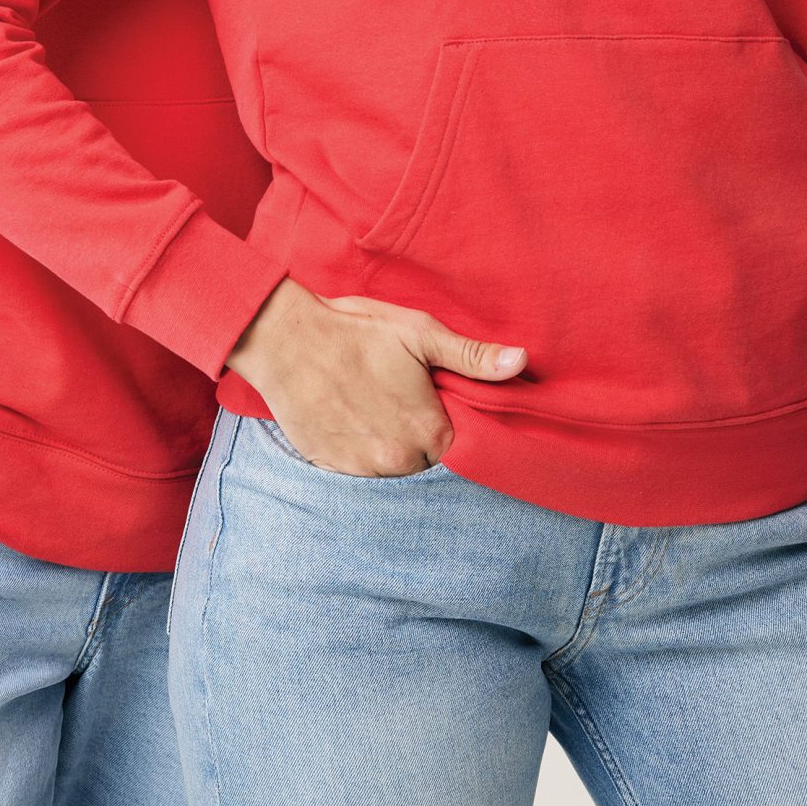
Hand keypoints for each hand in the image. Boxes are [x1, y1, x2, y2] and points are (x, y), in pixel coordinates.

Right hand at [224, 278, 525, 475]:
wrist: (284, 339)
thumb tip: (522, 362)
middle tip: (395, 404)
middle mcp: (400, 461)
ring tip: (370, 412)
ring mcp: (362, 470)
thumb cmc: (355, 330)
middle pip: (426, 464)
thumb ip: (472, 356)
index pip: (459, 450)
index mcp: (429, 431)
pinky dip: (358, 455)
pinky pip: (357, 474)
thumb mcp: (419, 334)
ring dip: (387, 450)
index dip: (447, 426)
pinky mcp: (330, 470)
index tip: (431, 406)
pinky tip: (349, 423)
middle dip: (417, 439)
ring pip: (391, 471)